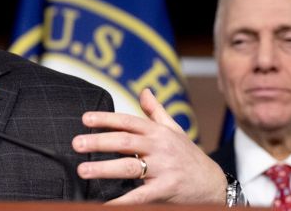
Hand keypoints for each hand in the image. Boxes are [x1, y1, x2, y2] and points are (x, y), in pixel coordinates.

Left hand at [72, 88, 225, 203]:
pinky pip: (140, 195)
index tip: (85, 118)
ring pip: (129, 167)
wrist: (215, 185)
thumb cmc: (188, 156)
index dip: (106, 119)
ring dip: (104, 169)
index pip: (128, 121)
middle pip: (124, 142)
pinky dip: (122, 200)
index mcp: (158, 132)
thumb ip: (156, 111)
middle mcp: (159, 148)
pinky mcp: (166, 189)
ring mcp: (163, 169)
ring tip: (82, 170)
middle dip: (99, 142)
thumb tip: (143, 90)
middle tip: (76, 144)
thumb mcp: (174, 130)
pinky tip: (104, 203)